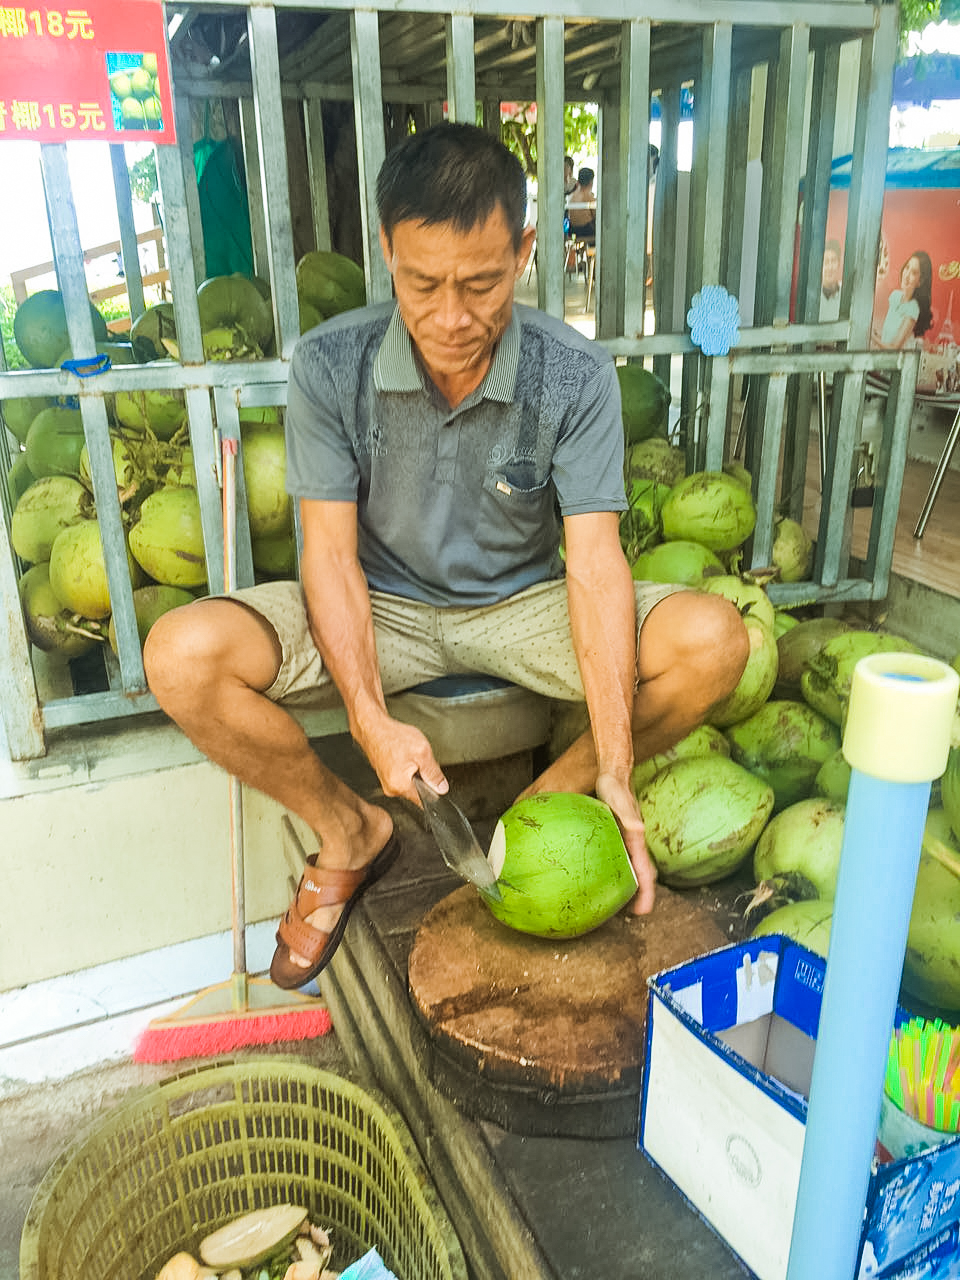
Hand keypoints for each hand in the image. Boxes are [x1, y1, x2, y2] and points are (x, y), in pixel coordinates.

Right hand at [356, 713, 445, 801]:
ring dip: (414, 771)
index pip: (424, 800)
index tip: (433, 778)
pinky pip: (402, 776)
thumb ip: (434, 773)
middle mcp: (391, 789)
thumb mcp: (422, 752)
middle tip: (419, 760)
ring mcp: (386, 783)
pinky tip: (402, 755)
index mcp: (400, 786)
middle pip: (417, 791)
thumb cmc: (393, 737)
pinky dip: (406, 766)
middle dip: (423, 777)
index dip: (433, 789)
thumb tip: (442, 788)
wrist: (373, 727)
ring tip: (408, 755)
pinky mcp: (385, 776)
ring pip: (410, 783)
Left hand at [595, 771, 655, 914]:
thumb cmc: (617, 787)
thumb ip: (629, 816)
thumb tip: (638, 830)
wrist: (613, 773)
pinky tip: (595, 874)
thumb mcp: (621, 802)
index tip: (643, 911)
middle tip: (631, 914)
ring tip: (615, 902)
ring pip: (628, 867)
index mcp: (636, 840)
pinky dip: (612, 870)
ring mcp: (624, 841)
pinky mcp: (614, 836)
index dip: (646, 893)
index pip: (645, 871)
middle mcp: (632, 843)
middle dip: (638, 894)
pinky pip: (615, 858)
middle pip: (639, 874)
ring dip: (626, 885)